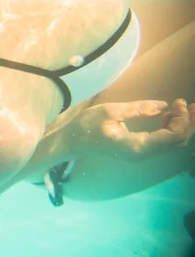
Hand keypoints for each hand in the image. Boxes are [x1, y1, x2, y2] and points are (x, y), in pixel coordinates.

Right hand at [71, 99, 193, 161]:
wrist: (72, 142)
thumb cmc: (87, 126)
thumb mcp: (111, 111)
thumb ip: (139, 109)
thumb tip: (164, 106)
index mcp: (136, 146)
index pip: (172, 136)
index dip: (182, 119)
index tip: (179, 101)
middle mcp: (141, 154)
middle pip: (177, 142)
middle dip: (188, 123)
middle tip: (190, 104)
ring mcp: (140, 155)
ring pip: (172, 144)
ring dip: (180, 126)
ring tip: (181, 107)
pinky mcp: (138, 151)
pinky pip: (162, 144)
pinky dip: (170, 130)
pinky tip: (166, 116)